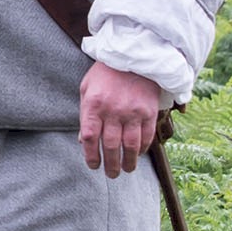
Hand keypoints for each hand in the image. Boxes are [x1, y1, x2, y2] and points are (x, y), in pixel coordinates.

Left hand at [78, 61, 160, 177]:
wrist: (133, 56)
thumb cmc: (105, 73)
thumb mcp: (87, 88)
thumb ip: (85, 114)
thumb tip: (83, 141)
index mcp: (93, 105)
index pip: (88, 137)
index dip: (90, 156)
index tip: (93, 165)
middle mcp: (113, 111)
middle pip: (110, 146)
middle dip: (110, 164)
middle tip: (111, 174)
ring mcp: (132, 112)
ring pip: (130, 146)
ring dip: (128, 162)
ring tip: (126, 170)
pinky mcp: (148, 112)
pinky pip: (146, 136)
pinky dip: (142, 149)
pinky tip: (138, 154)